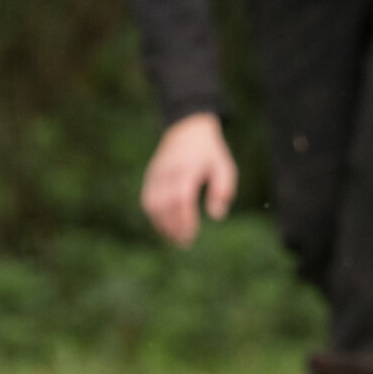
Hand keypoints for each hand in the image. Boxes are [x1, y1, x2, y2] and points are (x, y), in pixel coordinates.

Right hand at [140, 112, 237, 246]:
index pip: (181, 197)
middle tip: (184, 243)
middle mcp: (169, 171)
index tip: (191, 235)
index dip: (185, 218)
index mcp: (188, 168)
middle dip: (173, 226)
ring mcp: (156, 173)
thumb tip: (217, 216)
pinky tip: (165, 228)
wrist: (187, 130)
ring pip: (152, 204)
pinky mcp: (150, 176)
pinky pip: (147, 200)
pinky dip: (154, 217)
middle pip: (164, 204)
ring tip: (174, 239)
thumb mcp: (224, 167)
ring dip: (161, 225)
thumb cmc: (210, 153)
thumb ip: (222, 190)